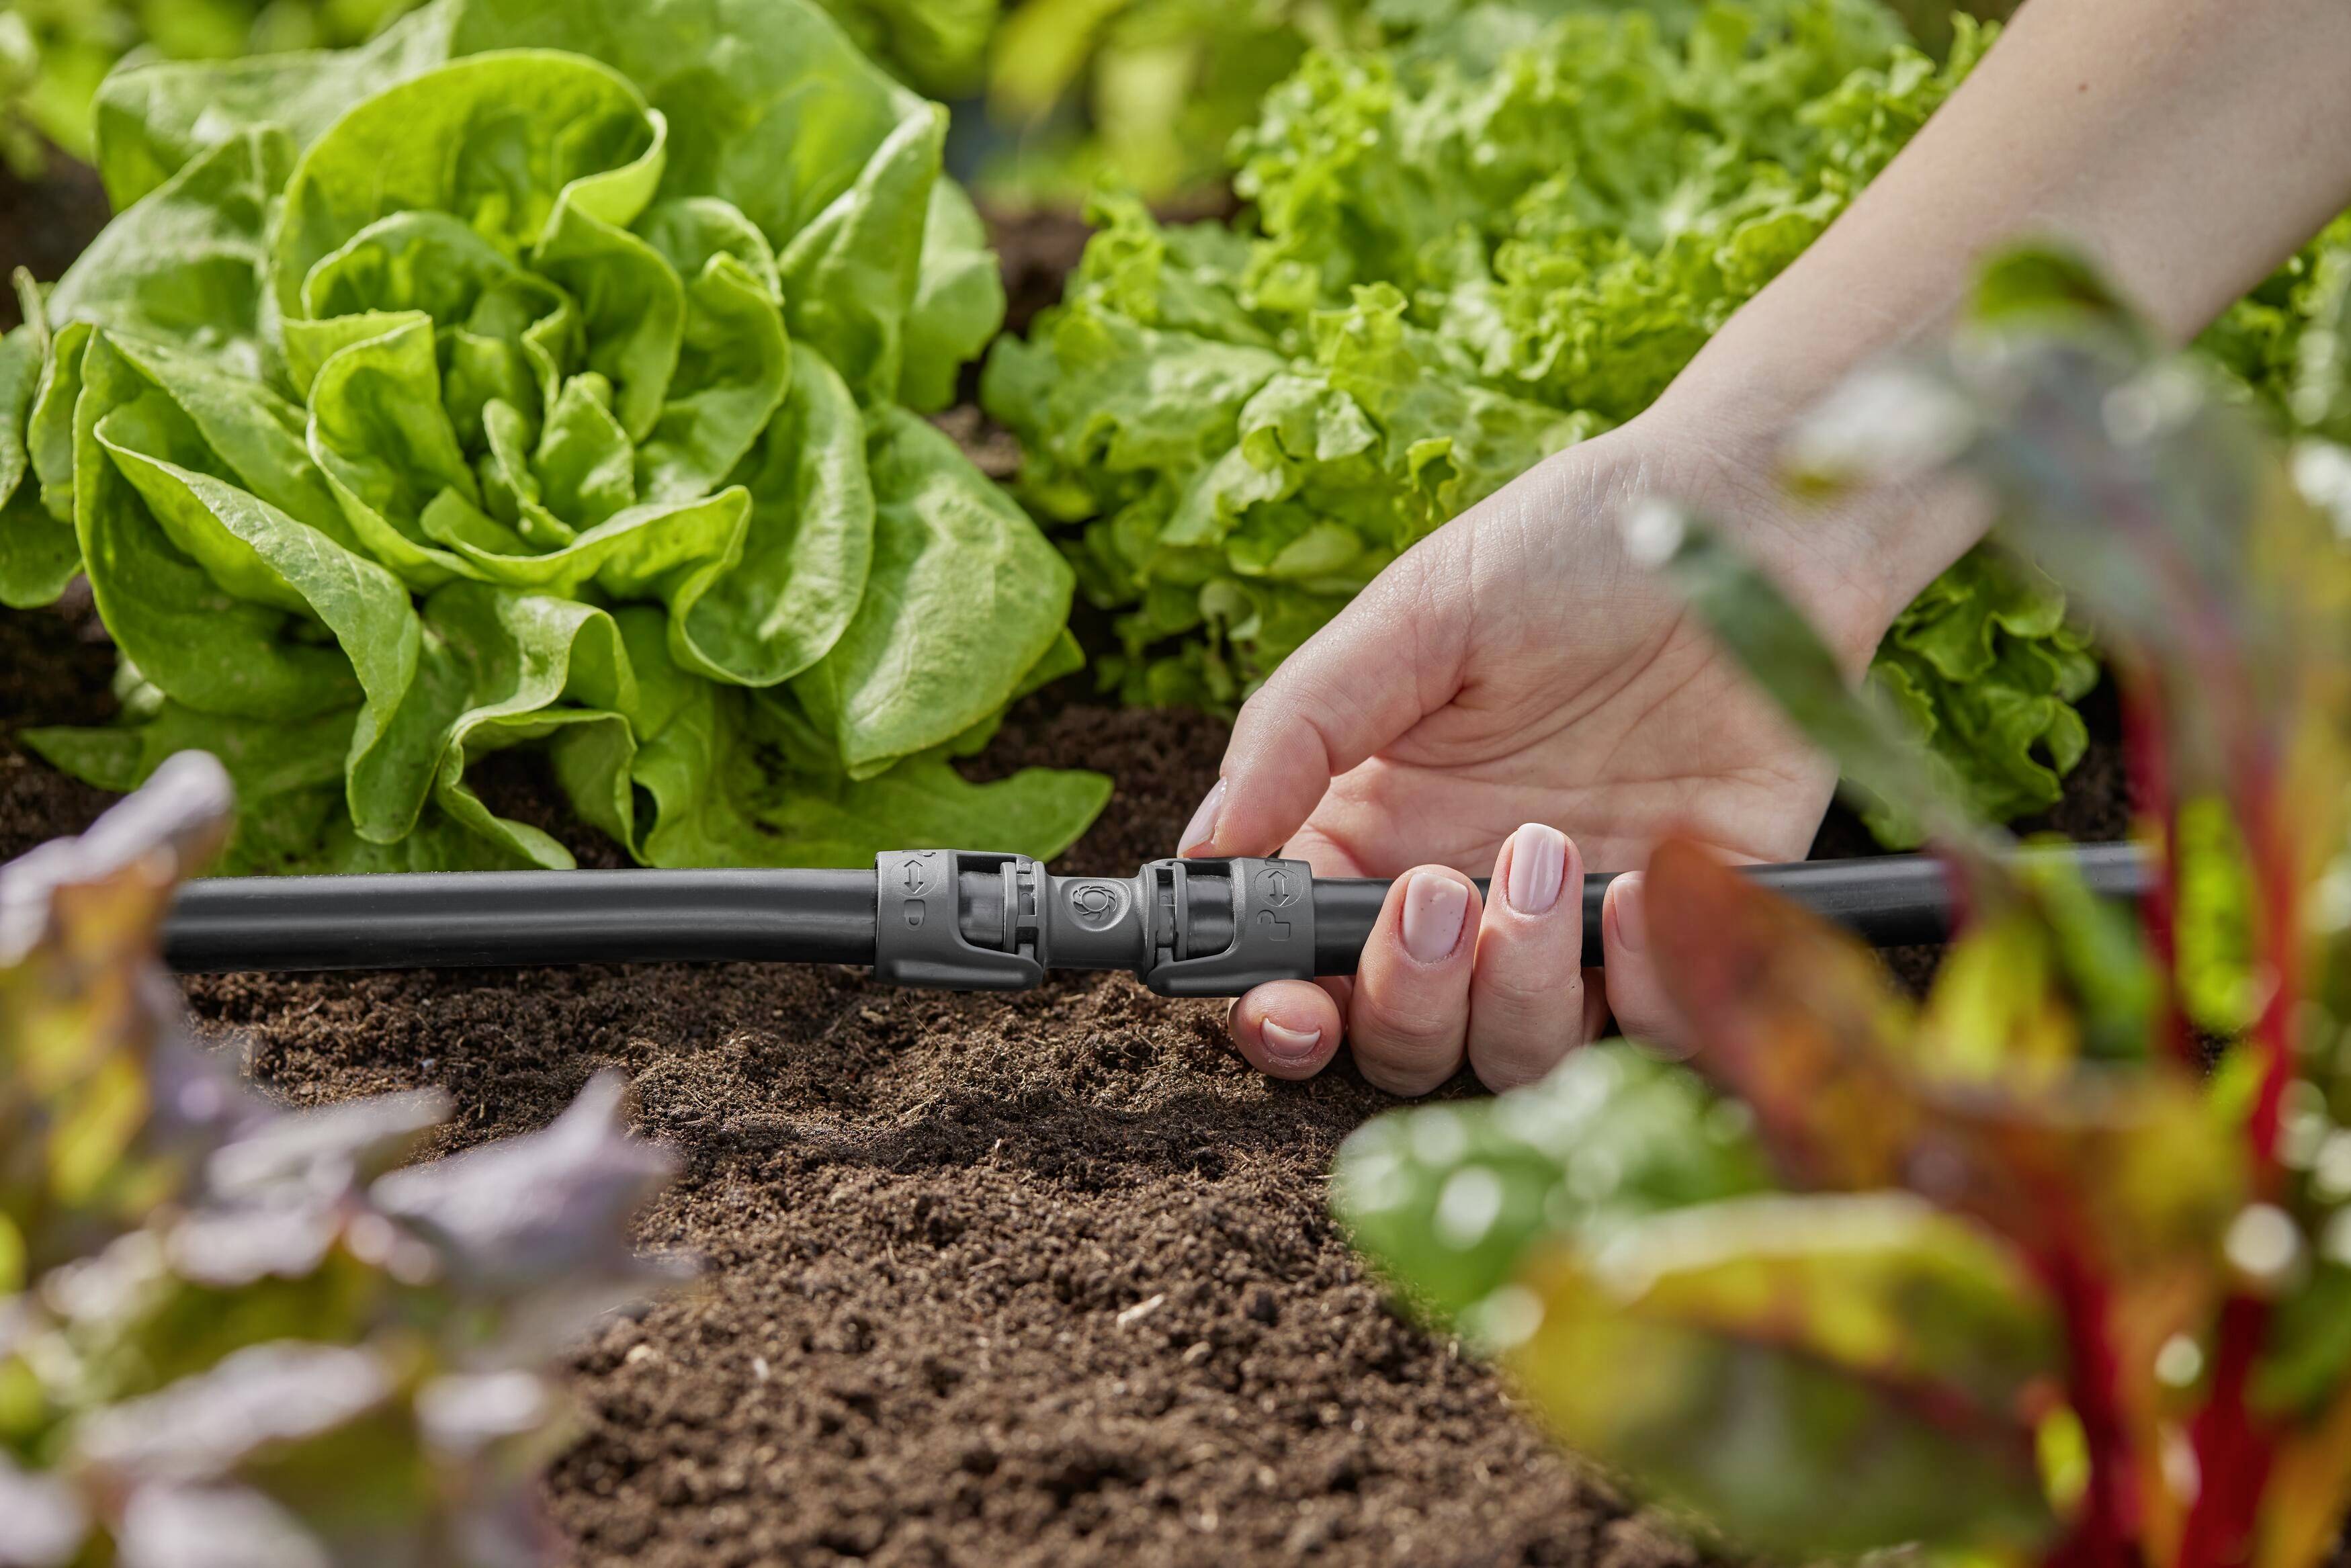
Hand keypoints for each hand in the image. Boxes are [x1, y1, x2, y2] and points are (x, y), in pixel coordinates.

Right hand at [1179, 398, 1962, 1094]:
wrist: (1758, 525)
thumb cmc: (1572, 551)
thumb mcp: (1415, 617)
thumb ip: (1299, 732)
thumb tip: (1202, 848)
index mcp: (1380, 831)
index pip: (1304, 968)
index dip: (1284, 1014)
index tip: (1290, 1005)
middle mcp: (1471, 898)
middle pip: (1402, 1040)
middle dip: (1407, 996)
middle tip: (1440, 893)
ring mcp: (1582, 927)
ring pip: (1519, 1053)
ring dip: (1521, 986)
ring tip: (1548, 854)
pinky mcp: (1694, 930)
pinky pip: (1660, 1031)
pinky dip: (1648, 985)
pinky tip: (1650, 883)